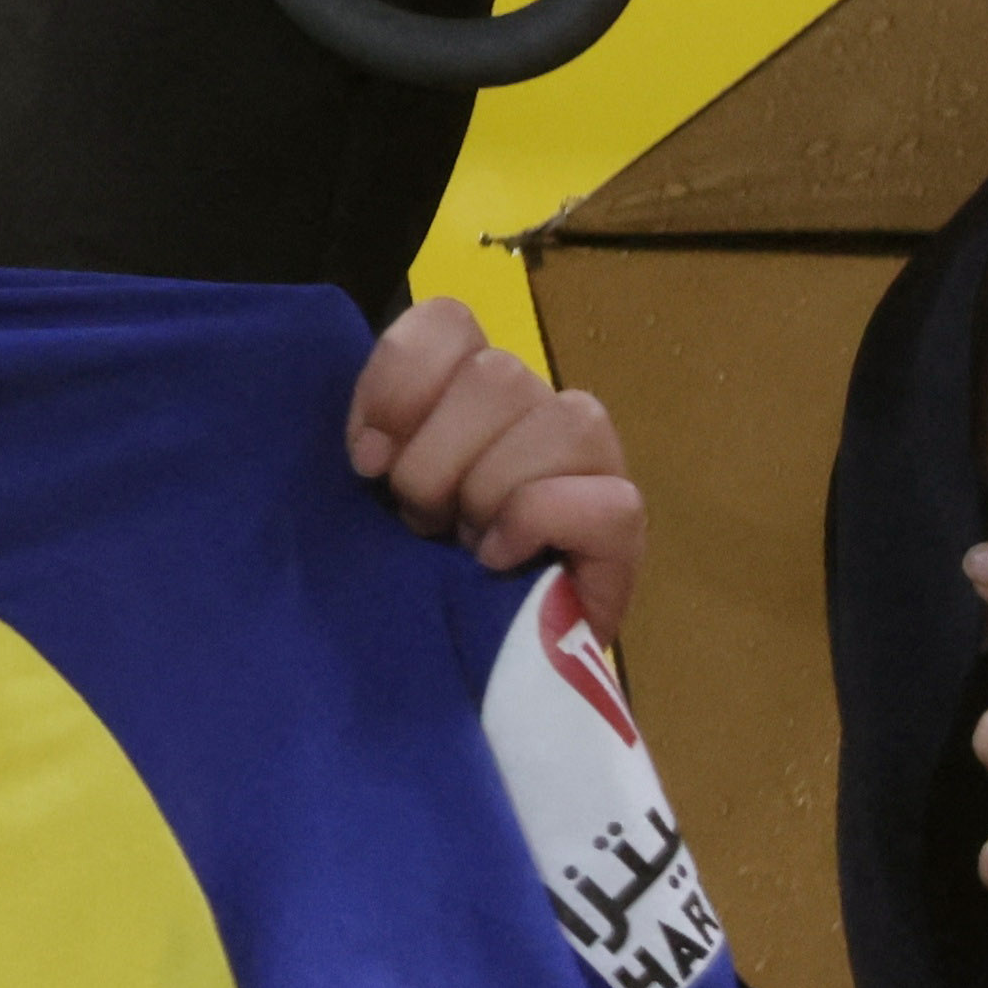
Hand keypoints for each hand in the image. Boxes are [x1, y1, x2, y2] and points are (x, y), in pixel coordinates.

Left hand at [349, 294, 641, 648]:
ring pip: (565, 420)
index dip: (400, 380)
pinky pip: (605, 500)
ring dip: (491, 491)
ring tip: (465, 543)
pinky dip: (540, 524)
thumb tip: (369, 450)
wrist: (464, 667)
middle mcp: (536, 409)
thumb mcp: (368, 499)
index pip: (450, 319)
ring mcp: (590, 464)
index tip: (365, 460)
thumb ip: (372, 444)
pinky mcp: (621, 530)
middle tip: (421, 518)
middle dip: (436, 461)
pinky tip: (499, 558)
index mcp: (470, 389)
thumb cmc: (411, 575)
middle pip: (499, 373)